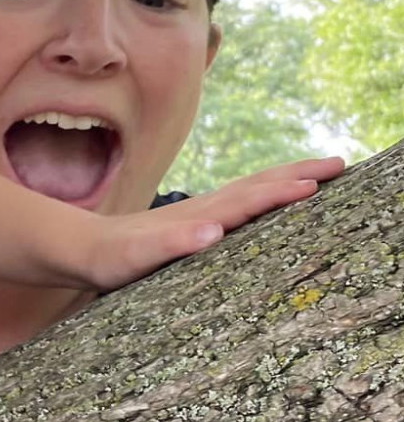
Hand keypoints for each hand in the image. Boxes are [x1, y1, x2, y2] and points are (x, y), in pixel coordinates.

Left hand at [88, 155, 344, 290]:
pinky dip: (264, 197)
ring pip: (251, 191)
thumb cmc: (112, 258)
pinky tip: (274, 201)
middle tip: (340, 164)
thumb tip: (213, 232)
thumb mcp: (138, 255)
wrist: (82, 248)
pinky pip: (239, 206)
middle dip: (298, 174)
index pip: (248, 199)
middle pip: (257, 186)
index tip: (316, 182)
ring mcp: (200, 215)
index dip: (282, 191)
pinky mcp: (195, 225)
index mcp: (198, 217)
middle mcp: (203, 211)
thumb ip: (172, 244)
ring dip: (285, 181)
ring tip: (318, 175)